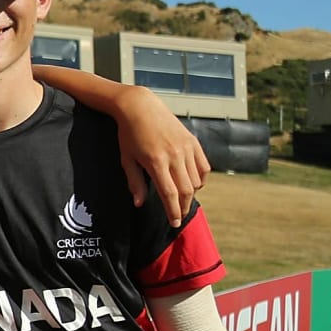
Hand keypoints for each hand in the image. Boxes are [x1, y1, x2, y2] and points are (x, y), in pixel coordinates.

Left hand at [118, 89, 209, 227]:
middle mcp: (174, 155)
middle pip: (186, 191)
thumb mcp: (126, 159)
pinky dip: (201, 179)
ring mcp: (186, 148)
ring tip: (182, 200)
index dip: (173, 212)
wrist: (141, 107)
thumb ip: (134, 182)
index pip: (170, 194)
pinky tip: (192, 184)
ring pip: (197, 181)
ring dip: (191, 194)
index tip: (174, 223)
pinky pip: (204, 167)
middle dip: (183, 207)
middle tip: (178, 216)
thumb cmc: (128, 134)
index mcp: (156, 162)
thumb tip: (139, 204)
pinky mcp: (194, 142)